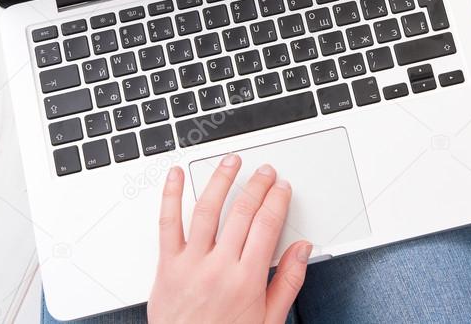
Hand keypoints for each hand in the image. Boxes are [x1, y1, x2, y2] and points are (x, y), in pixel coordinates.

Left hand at [148, 155, 311, 323]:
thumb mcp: (269, 320)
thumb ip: (288, 281)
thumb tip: (303, 250)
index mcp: (247, 279)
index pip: (267, 225)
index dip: (277, 200)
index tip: (282, 188)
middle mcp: (219, 267)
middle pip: (243, 213)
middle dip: (257, 186)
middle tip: (265, 172)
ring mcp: (191, 264)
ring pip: (208, 210)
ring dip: (221, 180)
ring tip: (231, 162)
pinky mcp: (167, 266)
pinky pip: (168, 224)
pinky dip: (171, 196)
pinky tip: (176, 176)